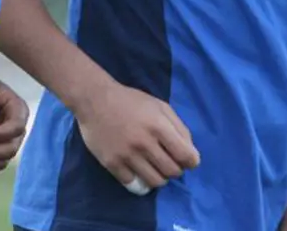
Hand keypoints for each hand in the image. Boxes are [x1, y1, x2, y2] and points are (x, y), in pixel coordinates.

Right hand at [72, 81, 200, 192]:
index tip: (187, 160)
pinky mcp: (112, 164)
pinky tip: (138, 172)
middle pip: (172, 171)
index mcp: (159, 126)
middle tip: (168, 162)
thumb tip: (191, 152)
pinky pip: (134, 185)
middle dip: (176, 169)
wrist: (95, 100)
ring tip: (154, 168)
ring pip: (155, 182)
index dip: (191, 161)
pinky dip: (140, 182)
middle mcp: (144, 143)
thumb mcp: (160, 106)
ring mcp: (127, 155)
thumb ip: (179, 127)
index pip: (186, 156)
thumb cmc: (130, 101)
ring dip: (159, 178)